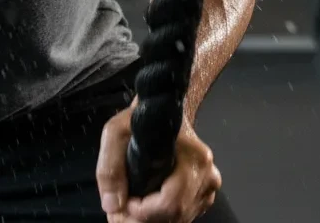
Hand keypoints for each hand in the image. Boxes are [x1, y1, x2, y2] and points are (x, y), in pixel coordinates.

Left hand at [96, 99, 220, 222]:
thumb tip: (112, 206)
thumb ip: (109, 167)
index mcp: (194, 158)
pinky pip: (186, 214)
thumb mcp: (115, 132)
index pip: (171, 202)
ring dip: (154, 220)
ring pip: (182, 218)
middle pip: (177, 215)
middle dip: (145, 220)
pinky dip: (165, 217)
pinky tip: (146, 209)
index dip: (144, 211)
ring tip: (129, 210)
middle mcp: (207, 174)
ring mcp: (209, 185)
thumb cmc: (141, 118)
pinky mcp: (206, 191)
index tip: (123, 205)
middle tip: (119, 215)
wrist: (163, 108)